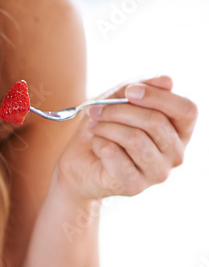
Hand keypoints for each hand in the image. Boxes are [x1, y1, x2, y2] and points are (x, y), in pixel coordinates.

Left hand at [58, 75, 196, 200]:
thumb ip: (140, 87)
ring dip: (106, 127)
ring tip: (94, 127)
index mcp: (179, 132)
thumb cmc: (103, 128)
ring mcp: (158, 173)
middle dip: (119, 110)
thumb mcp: (117, 100)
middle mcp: (176, 154)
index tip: (129, 91)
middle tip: (95, 110)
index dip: (158, 97)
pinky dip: (99, 144)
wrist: (78, 163)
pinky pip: (115, 154)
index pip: (187, 111)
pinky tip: (97, 146)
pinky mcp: (135, 186)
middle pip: (156, 122)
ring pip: (135, 138)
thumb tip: (168, 80)